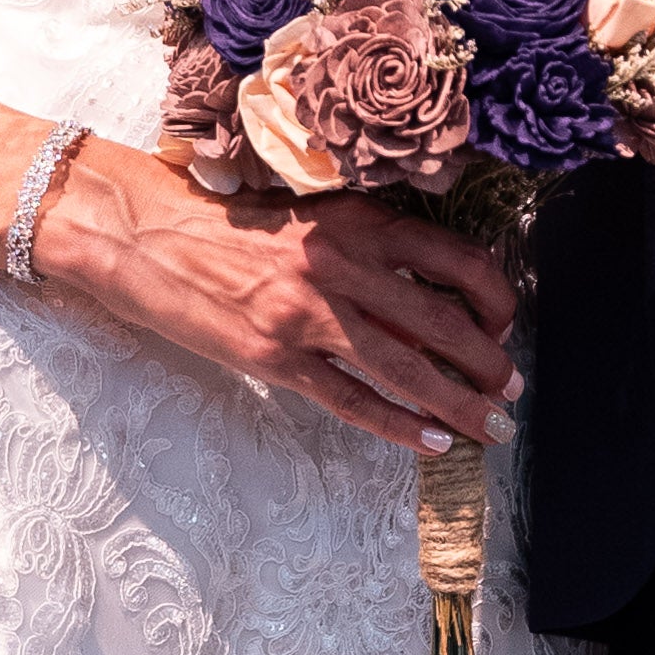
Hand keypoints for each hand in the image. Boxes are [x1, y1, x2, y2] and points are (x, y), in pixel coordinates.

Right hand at [33, 140, 521, 459]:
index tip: (504, 325)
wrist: (143, 231)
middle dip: (489, 363)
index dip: (496, 300)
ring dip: (459, 404)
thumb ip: (367, 243)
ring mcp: (309, 315)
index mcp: (358, 220)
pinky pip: (352, 401)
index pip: (457, 261)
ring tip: (489, 427)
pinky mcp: (275, 358)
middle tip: (510, 389)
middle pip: (444, 323)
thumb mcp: (309, 212)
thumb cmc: (226, 219)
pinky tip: (430, 443)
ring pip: (408, 369)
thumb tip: (428, 289)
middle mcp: (343, 264)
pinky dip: (399, 427)